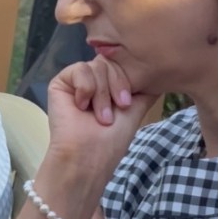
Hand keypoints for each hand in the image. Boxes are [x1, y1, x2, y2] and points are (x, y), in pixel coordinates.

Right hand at [46, 55, 157, 176]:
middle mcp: (93, 82)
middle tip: (115, 109)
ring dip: (101, 94)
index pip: (121, 66)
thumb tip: (157, 75)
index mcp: (109, 88)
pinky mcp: (60, 83)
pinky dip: (85, 88)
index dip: (127, 81)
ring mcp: (76, 82)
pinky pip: (79, 69)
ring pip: (96, 66)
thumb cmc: (112, 139)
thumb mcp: (135, 110)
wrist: (89, 155)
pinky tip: (81, 106)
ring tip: (99, 116)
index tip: (126, 103)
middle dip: (116, 87)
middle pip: (109, 63)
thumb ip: (144, 90)